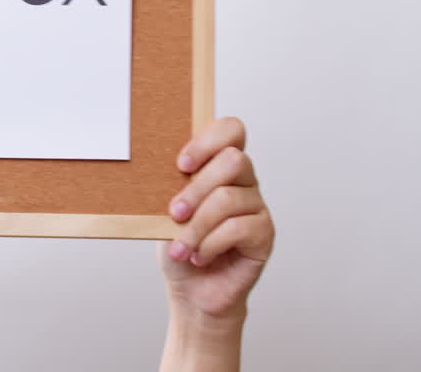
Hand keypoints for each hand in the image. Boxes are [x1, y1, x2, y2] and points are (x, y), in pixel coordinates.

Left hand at [159, 117, 274, 321]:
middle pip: (234, 160)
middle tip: (174, 212)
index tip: (180, 165)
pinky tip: (200, 257)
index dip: (208, 140)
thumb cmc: (178, 245)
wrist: (192, 290)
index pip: (231, 130)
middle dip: (196, 188)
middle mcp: (243, 180)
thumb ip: (171, 185)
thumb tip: (155, 166)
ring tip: (180, 247)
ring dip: (197, 226)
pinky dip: (211, 244)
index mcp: (218, 165)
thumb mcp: (164, 211)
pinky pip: (239, 228)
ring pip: (229, 198)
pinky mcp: (265, 233)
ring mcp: (257, 206)